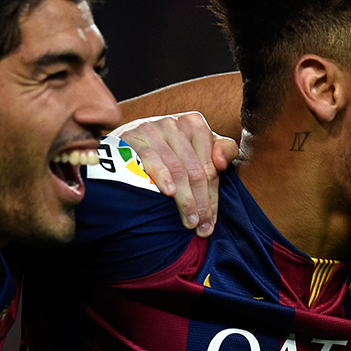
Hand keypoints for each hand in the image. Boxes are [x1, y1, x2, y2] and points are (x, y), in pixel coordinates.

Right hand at [112, 112, 237, 236]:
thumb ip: (222, 150)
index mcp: (195, 124)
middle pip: (195, 171)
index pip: (210, 167)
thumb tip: (222, 164)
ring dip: (185, 199)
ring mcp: (154, 129)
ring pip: (178, 170)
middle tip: (201, 227)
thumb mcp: (199, 146)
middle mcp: (176, 123)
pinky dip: (162, 177)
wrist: (128, 141)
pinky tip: (169, 193)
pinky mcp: (134, 137)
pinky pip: (152, 160)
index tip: (210, 221)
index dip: (212, 197)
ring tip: (188, 221)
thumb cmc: (170, 148)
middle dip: (201, 203)